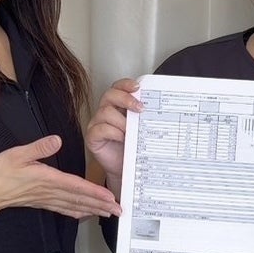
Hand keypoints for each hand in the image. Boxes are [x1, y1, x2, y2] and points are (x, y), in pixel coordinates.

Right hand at [0, 135, 120, 219]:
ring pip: (75, 205)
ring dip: (94, 210)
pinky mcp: (42, 202)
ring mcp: (47, 199)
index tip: (109, 196)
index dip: (94, 192)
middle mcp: (50, 191)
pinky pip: (64, 209)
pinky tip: (85, 214)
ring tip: (109, 213)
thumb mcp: (17, 154)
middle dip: (101, 204)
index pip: (76, 186)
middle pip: (81, 199)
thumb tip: (56, 140)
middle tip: (119, 209)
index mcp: (47, 179)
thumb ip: (38, 148)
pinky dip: (78, 212)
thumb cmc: (0, 173)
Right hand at [84, 78, 141, 197]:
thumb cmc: (132, 148)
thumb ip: (144, 117)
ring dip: (122, 120)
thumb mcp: (141, 129)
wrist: (125, 168)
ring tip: (131, 131)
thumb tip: (160, 108)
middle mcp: (106, 112)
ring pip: (105, 112)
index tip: (138, 87)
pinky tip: (122, 138)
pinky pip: (99, 129)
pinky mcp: (92, 137)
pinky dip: (113, 132)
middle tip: (140, 108)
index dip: (126, 84)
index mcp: (118, 106)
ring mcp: (97, 124)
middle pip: (110, 95)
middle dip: (125, 98)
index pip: (118, 88)